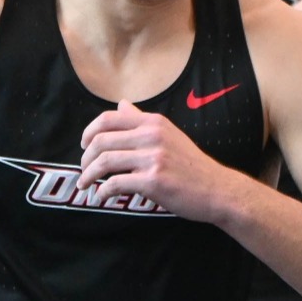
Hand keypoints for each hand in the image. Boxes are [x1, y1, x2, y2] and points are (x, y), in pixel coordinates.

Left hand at [78, 100, 229, 221]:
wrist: (217, 190)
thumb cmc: (192, 166)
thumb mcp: (169, 134)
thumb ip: (142, 120)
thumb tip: (122, 104)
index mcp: (154, 122)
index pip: (109, 118)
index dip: (89, 132)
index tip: (84, 146)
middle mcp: (152, 135)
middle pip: (101, 140)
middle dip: (85, 157)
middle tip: (84, 170)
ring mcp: (153, 157)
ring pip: (104, 161)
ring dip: (89, 175)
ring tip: (86, 184)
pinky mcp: (153, 180)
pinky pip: (115, 184)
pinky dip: (103, 191)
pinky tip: (102, 196)